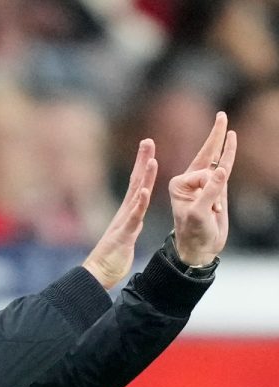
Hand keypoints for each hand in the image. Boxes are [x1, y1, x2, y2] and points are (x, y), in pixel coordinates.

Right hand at [83, 139, 157, 288]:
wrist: (98, 273)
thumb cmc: (111, 258)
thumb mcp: (125, 236)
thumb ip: (131, 224)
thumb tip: (136, 216)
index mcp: (127, 213)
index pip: (136, 185)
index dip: (143, 166)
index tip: (149, 149)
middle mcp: (124, 212)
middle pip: (135, 182)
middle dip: (142, 161)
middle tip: (147, 141)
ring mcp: (123, 222)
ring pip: (135, 196)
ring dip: (143, 177)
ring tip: (152, 160)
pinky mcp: (123, 234)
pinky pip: (132, 217)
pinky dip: (139, 204)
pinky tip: (144, 192)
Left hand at [169, 112, 236, 265]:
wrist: (200, 247)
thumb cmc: (193, 232)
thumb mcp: (199, 214)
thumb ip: (210, 191)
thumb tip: (222, 169)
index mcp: (178, 184)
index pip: (203, 174)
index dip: (212, 189)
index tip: (211, 207)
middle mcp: (189, 180)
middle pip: (205, 153)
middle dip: (214, 135)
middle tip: (221, 115)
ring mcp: (204, 183)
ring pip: (217, 159)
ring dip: (222, 142)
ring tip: (224, 122)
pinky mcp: (216, 189)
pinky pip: (225, 169)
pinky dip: (229, 155)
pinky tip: (231, 141)